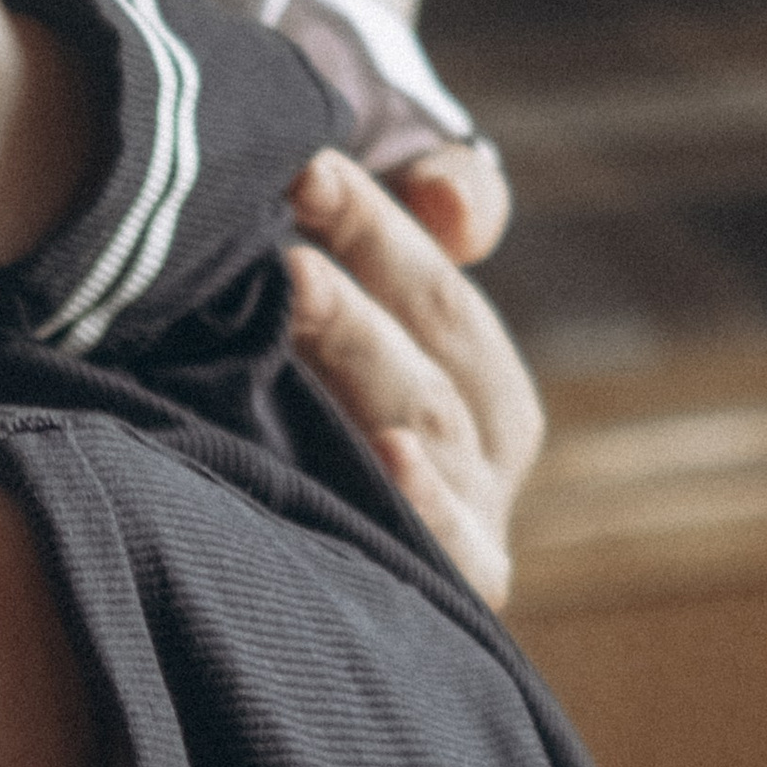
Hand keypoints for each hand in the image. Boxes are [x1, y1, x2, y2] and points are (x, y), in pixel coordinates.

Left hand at [287, 144, 541, 605]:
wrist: (293, 574)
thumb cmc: (331, 381)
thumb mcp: (382, 276)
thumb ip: (439, 202)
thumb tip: (453, 207)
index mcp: (483, 388)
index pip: (437, 294)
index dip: (378, 228)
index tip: (304, 171)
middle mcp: (480, 461)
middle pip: (430, 362)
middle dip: (358, 299)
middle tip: (283, 250)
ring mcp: (461, 533)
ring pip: (422, 432)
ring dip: (365, 361)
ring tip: (303, 296)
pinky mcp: (435, 595)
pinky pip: (446, 551)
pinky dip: (427, 507)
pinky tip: (390, 458)